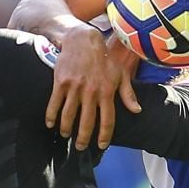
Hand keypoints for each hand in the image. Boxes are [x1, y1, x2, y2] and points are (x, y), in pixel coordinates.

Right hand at [46, 25, 140, 149]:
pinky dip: (51, 115)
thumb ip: (128, 94)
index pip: (107, 120)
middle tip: (81, 146)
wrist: (83, 40)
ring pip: (69, 115)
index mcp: (107, 91)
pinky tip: (50, 124)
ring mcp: (74, 87)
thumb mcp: (121, 74)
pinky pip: (54, 103)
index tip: (101, 145)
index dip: (104, 135)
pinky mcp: (61, 82)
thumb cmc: (104, 58)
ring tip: (66, 135)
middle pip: (87, 122)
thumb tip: (137, 110)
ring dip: (67, 129)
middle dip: (83, 138)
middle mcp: (91, 92)